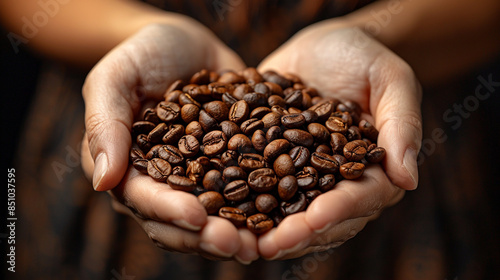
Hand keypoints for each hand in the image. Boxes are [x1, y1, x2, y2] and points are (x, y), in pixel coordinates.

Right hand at [81, 22, 257, 262]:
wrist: (183, 42)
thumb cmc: (142, 52)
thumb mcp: (115, 76)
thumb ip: (104, 123)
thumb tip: (102, 182)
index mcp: (125, 168)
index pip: (142, 199)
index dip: (168, 211)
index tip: (196, 217)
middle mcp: (161, 182)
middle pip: (178, 220)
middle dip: (206, 235)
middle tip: (237, 244)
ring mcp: (195, 178)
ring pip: (212, 216)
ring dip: (235, 232)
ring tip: (262, 242)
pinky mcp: (226, 167)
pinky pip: (240, 191)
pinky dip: (258, 206)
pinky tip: (281, 215)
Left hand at [257, 23, 421, 258]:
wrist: (326, 45)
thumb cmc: (365, 56)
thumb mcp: (391, 78)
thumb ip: (401, 124)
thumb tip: (409, 179)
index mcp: (373, 168)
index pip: (360, 198)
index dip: (338, 211)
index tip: (314, 219)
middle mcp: (338, 181)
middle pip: (321, 217)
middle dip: (296, 233)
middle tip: (269, 246)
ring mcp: (303, 174)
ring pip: (288, 211)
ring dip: (265, 230)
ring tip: (241, 242)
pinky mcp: (274, 162)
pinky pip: (259, 186)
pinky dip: (241, 201)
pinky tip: (219, 211)